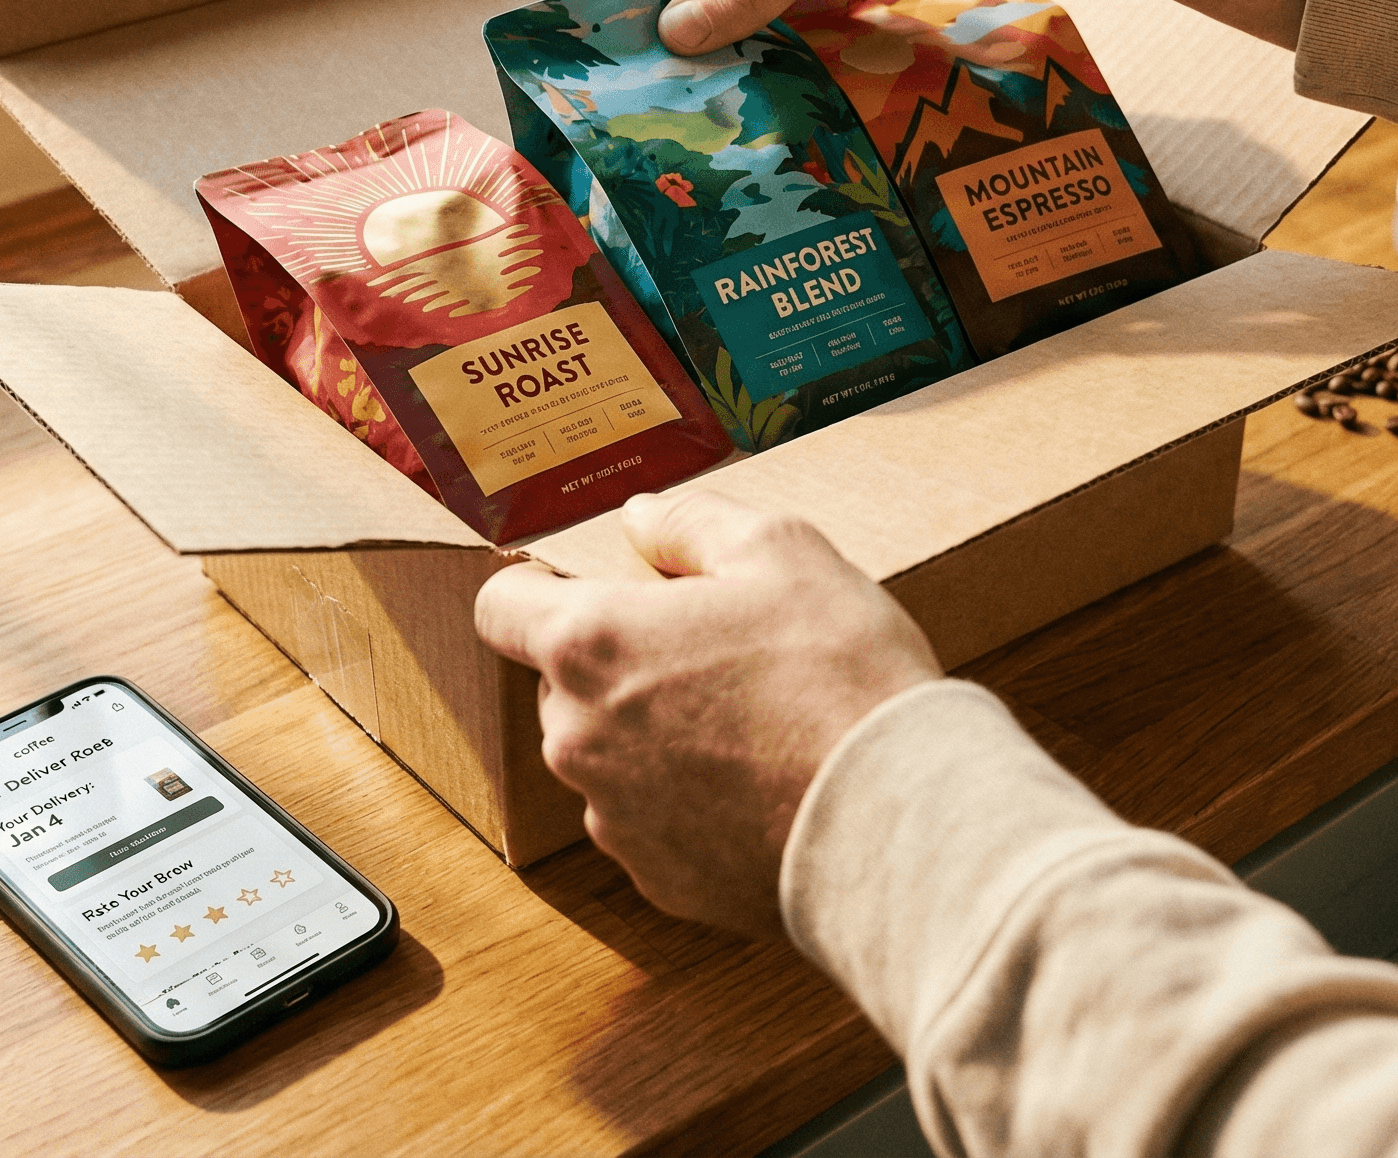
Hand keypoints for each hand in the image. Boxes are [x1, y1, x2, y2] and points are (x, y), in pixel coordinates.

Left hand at [474, 490, 940, 936]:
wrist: (899, 819)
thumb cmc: (840, 675)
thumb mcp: (783, 550)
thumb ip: (692, 524)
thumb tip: (642, 519)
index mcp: (590, 644)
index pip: (498, 607)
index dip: (536, 591)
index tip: (582, 589)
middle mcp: (577, 736)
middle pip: (561, 685)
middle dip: (617, 666)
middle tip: (708, 654)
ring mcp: (612, 817)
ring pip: (608, 758)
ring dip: (652, 737)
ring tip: (750, 726)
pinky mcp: (656, 879)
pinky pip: (652, 825)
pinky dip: (689, 805)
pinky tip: (762, 789)